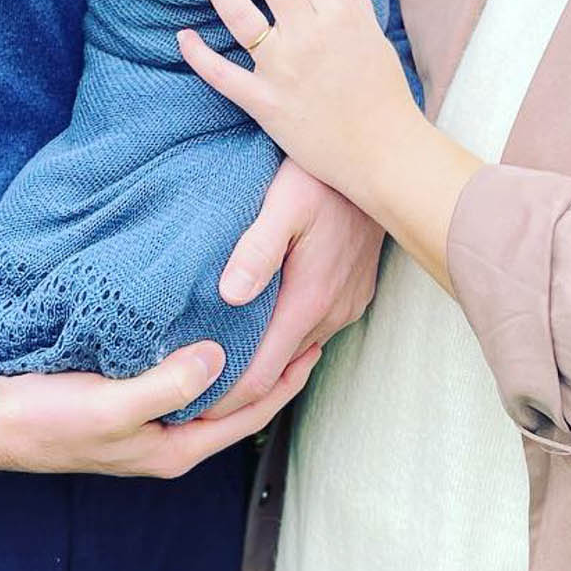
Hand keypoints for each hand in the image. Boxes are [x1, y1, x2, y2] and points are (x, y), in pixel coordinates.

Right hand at [0, 339, 319, 476]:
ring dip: (242, 361)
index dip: (285, 381)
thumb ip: (167, 384)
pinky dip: (205, 355)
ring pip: (211, 390)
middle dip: (274, 370)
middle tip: (304, 325)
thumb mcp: (112, 405)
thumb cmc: (49, 420)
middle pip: (237, 404)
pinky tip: (210, 325)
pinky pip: (183, 377)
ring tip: (269, 321)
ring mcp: (149, 421)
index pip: (249, 415)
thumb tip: (221, 358)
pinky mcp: (129, 399)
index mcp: (175, 449)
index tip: (316, 343)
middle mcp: (169, 438)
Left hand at [180, 0, 419, 195]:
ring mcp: (284, 68)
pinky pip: (224, 76)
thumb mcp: (374, 32)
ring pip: (239, 13)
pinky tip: (183, 35)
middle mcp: (309, 34)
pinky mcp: (266, 103)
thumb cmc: (382, 91)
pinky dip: (200, 56)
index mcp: (339, 13)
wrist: (385, 152)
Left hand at [200, 158, 381, 416]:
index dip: (225, 399)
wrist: (380, 161)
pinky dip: (286, 337)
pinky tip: (261, 325)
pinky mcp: (353, 294)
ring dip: (264, 359)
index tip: (189, 409)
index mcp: (310, 299)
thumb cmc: (324, 174)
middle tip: (192, 392)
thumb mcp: (284, 200)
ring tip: (219, 362)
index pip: (262, 375)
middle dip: (238, 385)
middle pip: (279, 370)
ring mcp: (347, 305)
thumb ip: (257, 248)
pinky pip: (314, 328)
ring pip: (297, 350)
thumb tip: (230, 294)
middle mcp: (333, 312)